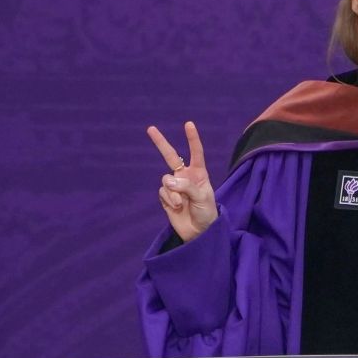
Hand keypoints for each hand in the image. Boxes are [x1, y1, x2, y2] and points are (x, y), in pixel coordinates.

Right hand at [147, 121, 217, 241]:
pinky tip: (176, 208)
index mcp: (199, 173)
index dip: (192, 138)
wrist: (199, 232)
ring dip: (172, 192)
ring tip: (180, 204)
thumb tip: (168, 181)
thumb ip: (186, 186)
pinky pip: (162, 192)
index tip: (188, 124)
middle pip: (171, 156)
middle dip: (160, 143)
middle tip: (150, 128)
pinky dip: (168, 200)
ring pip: (165, 179)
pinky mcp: (166, 197)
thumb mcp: (202, 198)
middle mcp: (185, 176)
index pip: (195, 152)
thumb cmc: (207, 213)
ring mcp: (174, 186)